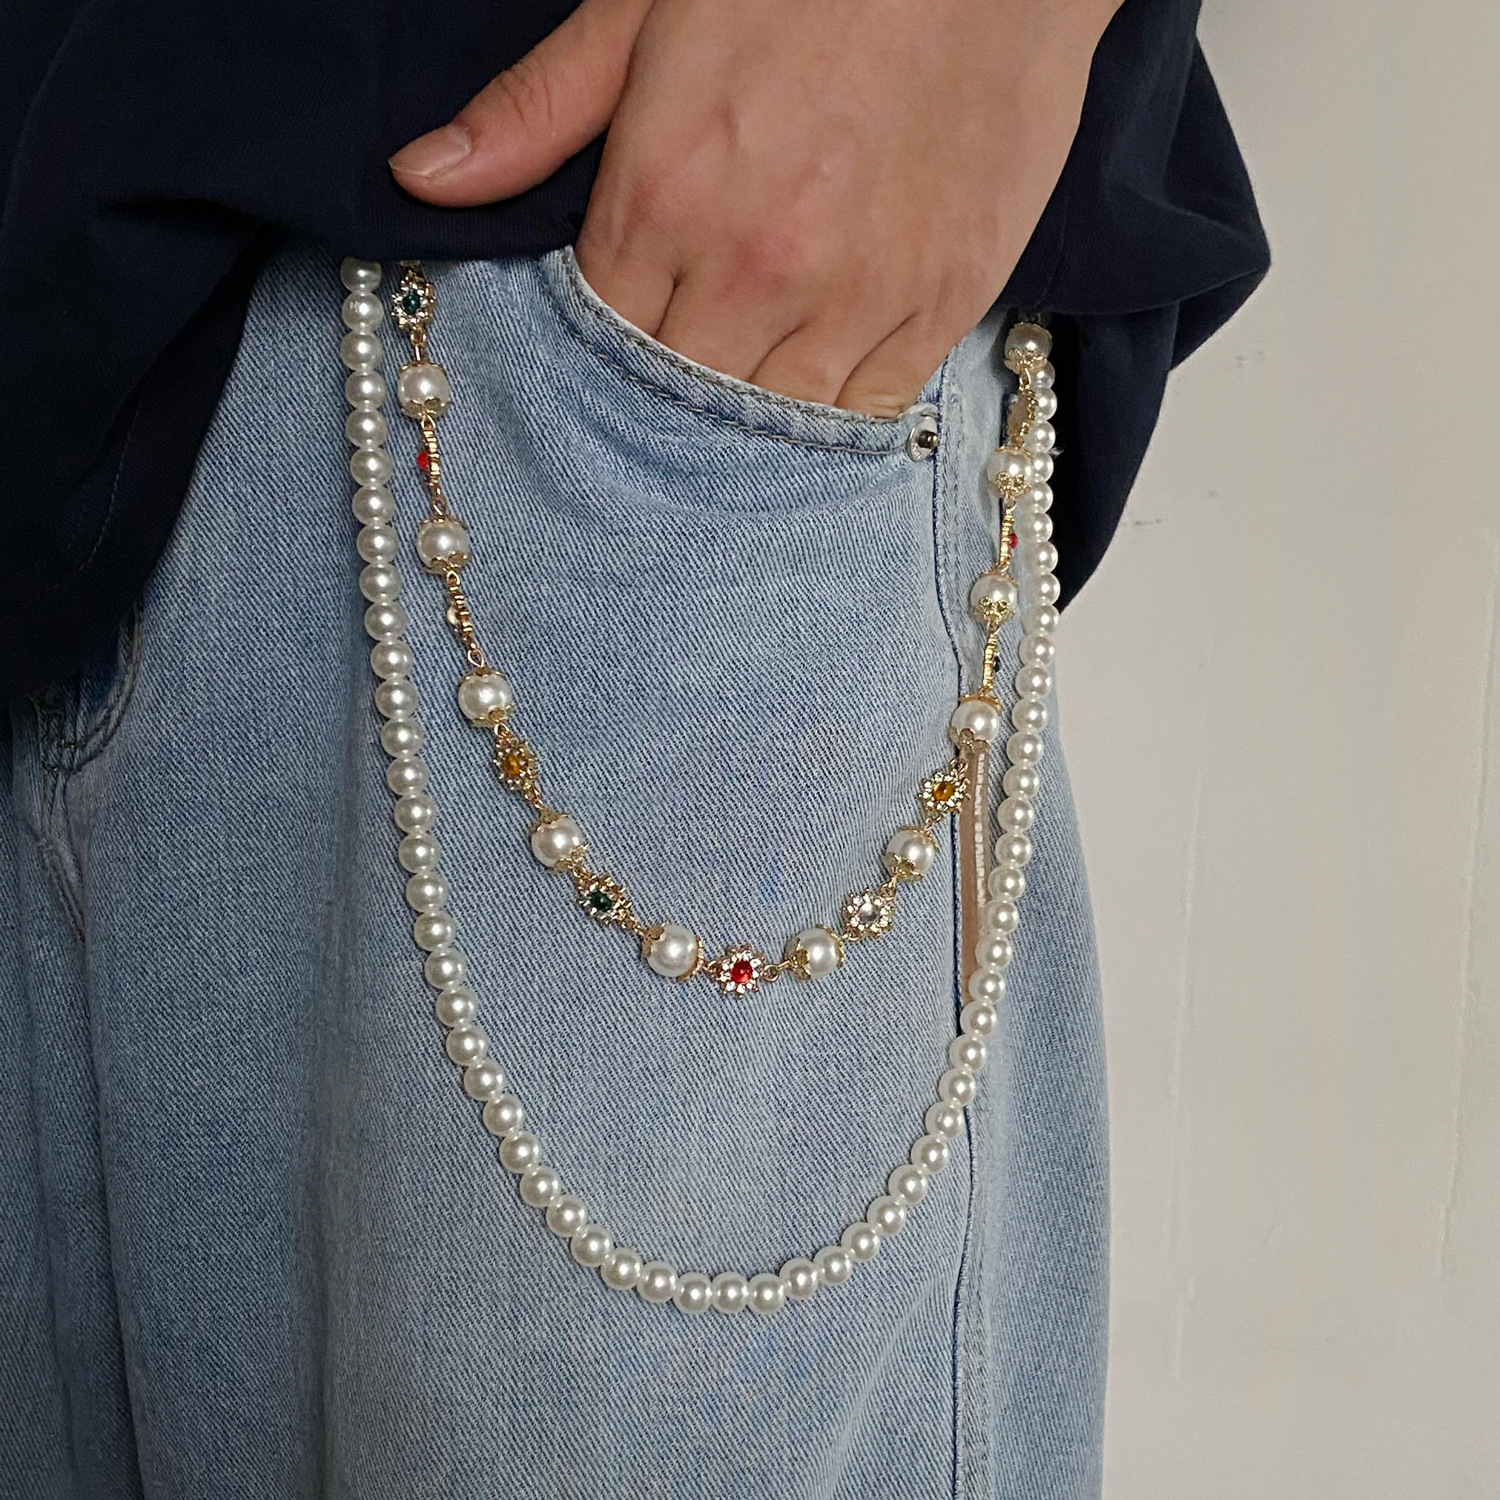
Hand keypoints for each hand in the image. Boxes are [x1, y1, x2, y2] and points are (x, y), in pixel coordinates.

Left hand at [391, 0, 1117, 416]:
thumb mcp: (645, 2)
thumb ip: (536, 110)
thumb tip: (423, 178)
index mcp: (668, 195)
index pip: (599, 342)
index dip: (591, 362)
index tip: (599, 357)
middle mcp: (759, 268)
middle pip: (679, 405)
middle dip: (661, 408)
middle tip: (664, 391)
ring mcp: (858, 294)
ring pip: (773, 427)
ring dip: (745, 426)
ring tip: (736, 397)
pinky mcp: (942, 300)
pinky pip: (869, 411)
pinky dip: (833, 415)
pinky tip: (814, 390)